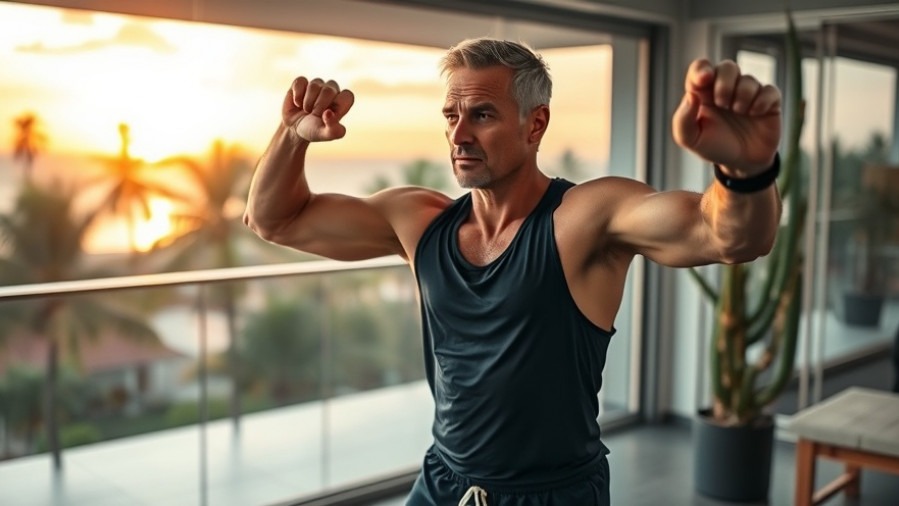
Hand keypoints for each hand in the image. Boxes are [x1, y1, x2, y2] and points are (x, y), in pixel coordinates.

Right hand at [283, 77, 354, 141]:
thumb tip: (329, 113)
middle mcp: (331, 91)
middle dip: (319, 106)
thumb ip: (334, 130)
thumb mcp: (325, 134)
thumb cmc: (313, 130)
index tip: (328, 115)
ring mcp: (317, 85)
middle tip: (314, 115)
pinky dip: (297, 94)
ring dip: (307, 102)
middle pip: (329, 90)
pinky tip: (297, 104)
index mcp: (341, 102)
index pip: (348, 96)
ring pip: (314, 85)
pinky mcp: (302, 82)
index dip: (337, 105)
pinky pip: (301, 81)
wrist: (293, 129)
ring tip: (306, 110)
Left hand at [672, 59, 781, 175]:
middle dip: (725, 84)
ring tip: (738, 113)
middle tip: (722, 104)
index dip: (702, 69)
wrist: (741, 164)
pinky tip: (755, 114)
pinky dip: (761, 102)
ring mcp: (748, 93)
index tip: (705, 79)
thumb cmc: (713, 147)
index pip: (700, 68)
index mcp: (704, 92)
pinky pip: (769, 90)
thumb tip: (691, 95)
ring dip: (742, 97)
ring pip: (748, 79)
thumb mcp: (690, 139)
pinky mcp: (769, 101)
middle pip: (727, 67)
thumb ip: (683, 120)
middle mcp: (726, 88)